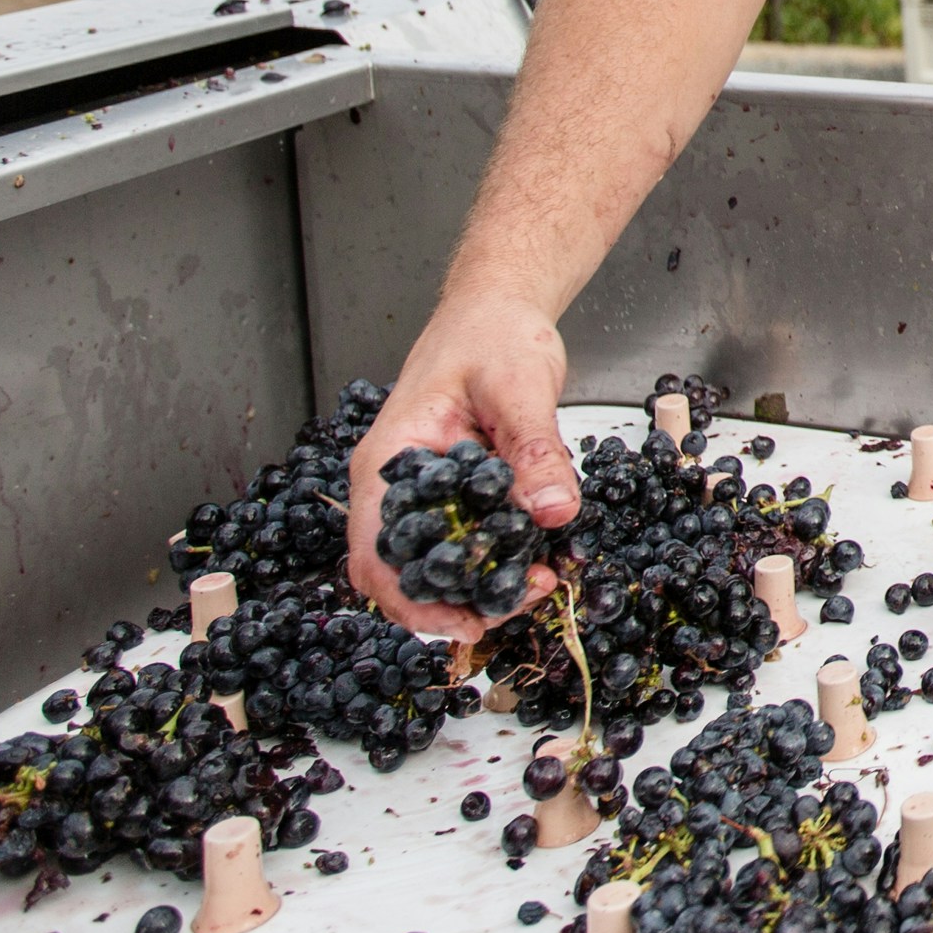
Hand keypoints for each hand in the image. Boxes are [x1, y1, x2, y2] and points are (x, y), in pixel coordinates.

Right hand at [345, 293, 582, 637]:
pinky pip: (467, 541)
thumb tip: (556, 514)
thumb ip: (535, 450)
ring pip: (436, 565)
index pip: (377, 553)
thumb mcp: (519, 387)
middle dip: (459, 602)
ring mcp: (424, 493)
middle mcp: (395, 485)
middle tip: (529, 597)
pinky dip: (499, 560)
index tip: (470, 622)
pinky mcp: (457, 495)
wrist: (497, 310)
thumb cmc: (492, 334)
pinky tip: (539, 558)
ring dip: (483, 586)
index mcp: (389, 461)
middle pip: (404, 573)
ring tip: (541, 581)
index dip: (415, 600)